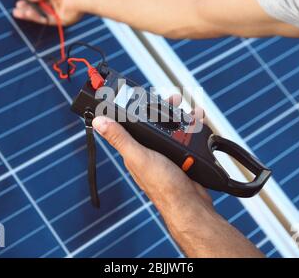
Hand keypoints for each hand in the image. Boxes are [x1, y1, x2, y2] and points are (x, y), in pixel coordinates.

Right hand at [13, 0, 86, 25]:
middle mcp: (56, 1)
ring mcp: (58, 11)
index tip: (20, 0)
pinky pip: (46, 20)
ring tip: (19, 12)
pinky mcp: (61, 20)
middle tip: (17, 9)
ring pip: (41, 14)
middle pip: (38, 7)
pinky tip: (28, 14)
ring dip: (29, 14)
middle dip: (26, 8)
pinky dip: (36, 18)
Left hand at [93, 95, 262, 256]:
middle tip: (174, 99)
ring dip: (182, 115)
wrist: (191, 205)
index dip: (136, 107)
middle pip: (155, 121)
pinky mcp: (183, 157)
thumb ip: (120, 138)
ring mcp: (167, 154)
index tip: (144, 94)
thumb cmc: (163, 186)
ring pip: (173, 127)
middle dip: (165, 107)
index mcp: (135, 149)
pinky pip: (188, 137)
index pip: (131, 122)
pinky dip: (194, 127)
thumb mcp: (139, 157)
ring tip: (191, 110)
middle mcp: (149, 150)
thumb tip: (98, 122)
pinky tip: (199, 122)